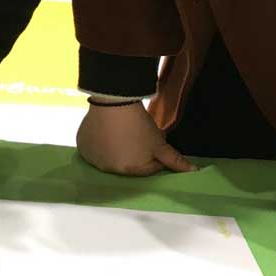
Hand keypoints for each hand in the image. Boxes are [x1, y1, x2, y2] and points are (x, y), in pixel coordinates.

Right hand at [76, 102, 195, 175]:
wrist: (113, 103)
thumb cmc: (139, 125)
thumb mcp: (159, 143)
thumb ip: (175, 160)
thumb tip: (193, 172)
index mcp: (130, 171)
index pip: (149, 168)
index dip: (154, 154)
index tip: (152, 140)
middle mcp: (109, 170)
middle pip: (128, 164)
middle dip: (135, 152)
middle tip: (136, 135)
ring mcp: (94, 159)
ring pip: (110, 156)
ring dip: (116, 148)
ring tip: (121, 131)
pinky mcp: (83, 147)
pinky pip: (94, 149)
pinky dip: (100, 143)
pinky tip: (106, 131)